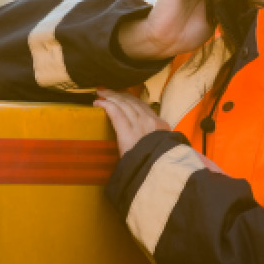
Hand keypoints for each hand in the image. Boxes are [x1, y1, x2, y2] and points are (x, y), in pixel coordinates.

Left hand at [94, 89, 224, 172]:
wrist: (161, 174)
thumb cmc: (160, 165)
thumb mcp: (166, 150)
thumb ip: (159, 141)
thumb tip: (150, 141)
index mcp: (161, 126)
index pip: (143, 106)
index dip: (130, 99)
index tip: (121, 95)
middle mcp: (151, 121)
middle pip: (132, 102)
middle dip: (118, 93)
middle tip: (106, 89)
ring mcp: (139, 125)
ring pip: (123, 104)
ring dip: (110, 96)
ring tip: (100, 92)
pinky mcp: (128, 132)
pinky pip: (115, 112)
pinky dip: (106, 105)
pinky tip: (98, 102)